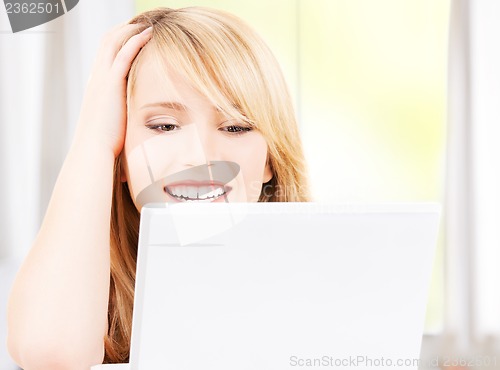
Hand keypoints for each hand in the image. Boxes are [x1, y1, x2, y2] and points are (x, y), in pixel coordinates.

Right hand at [75, 23, 152, 156]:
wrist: (94, 151)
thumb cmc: (105, 144)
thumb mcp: (113, 124)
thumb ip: (121, 115)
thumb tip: (133, 123)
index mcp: (97, 86)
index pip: (105, 55)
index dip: (119, 41)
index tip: (135, 36)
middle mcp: (96, 78)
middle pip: (107, 41)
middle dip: (124, 29)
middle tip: (142, 23)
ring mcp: (102, 79)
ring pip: (114, 42)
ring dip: (131, 29)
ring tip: (148, 23)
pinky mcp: (111, 83)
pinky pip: (124, 53)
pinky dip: (136, 40)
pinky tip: (149, 34)